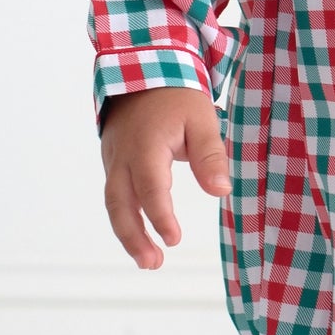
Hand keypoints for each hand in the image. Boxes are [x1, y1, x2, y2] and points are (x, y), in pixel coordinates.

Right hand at [99, 86, 232, 269]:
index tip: (173, 239)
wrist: (144, 70)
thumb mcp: (202, 119)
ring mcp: (114, 159)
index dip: (160, 216)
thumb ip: (210, 155)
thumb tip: (221, 190)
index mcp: (145, 146)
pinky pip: (114, 193)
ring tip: (148, 260)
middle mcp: (123, 156)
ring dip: (127, 233)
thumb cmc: (177, 97)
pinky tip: (139, 235)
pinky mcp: (113, 161)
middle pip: (120, 204)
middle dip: (134, 237)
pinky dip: (124, 217)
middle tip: (152, 263)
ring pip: (113, 202)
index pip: (151, 188)